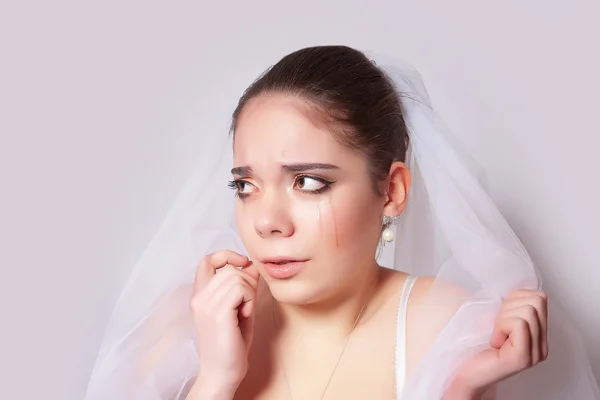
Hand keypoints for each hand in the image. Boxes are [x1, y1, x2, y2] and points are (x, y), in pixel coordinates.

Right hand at [188, 250, 259, 395]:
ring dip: (250, 293)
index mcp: (199, 296)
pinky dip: (250, 300)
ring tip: (244, 312)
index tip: (241, 264)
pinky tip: (244, 315)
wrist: (221, 374)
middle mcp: (199, 298)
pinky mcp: (217, 313)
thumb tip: (251, 264)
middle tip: (248, 303)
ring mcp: (206, 305)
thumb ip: (242, 286)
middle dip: (248, 281)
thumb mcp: (238, 308)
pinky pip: (241, 289)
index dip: (226, 255)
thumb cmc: (231, 345)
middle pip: (230, 269)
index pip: (207, 260)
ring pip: (237, 277)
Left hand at [449, 289, 548, 397]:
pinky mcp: (523, 357)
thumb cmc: (477, 344)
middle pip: (537, 300)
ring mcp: (535, 353)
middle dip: (510, 306)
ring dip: (504, 317)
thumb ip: (513, 305)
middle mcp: (542, 345)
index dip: (515, 298)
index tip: (500, 316)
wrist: (465, 371)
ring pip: (528, 311)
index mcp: (538, 334)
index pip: (540, 297)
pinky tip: (495, 341)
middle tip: (497, 326)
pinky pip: (519, 324)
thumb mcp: (498, 318)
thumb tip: (520, 285)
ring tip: (496, 334)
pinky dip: (501, 326)